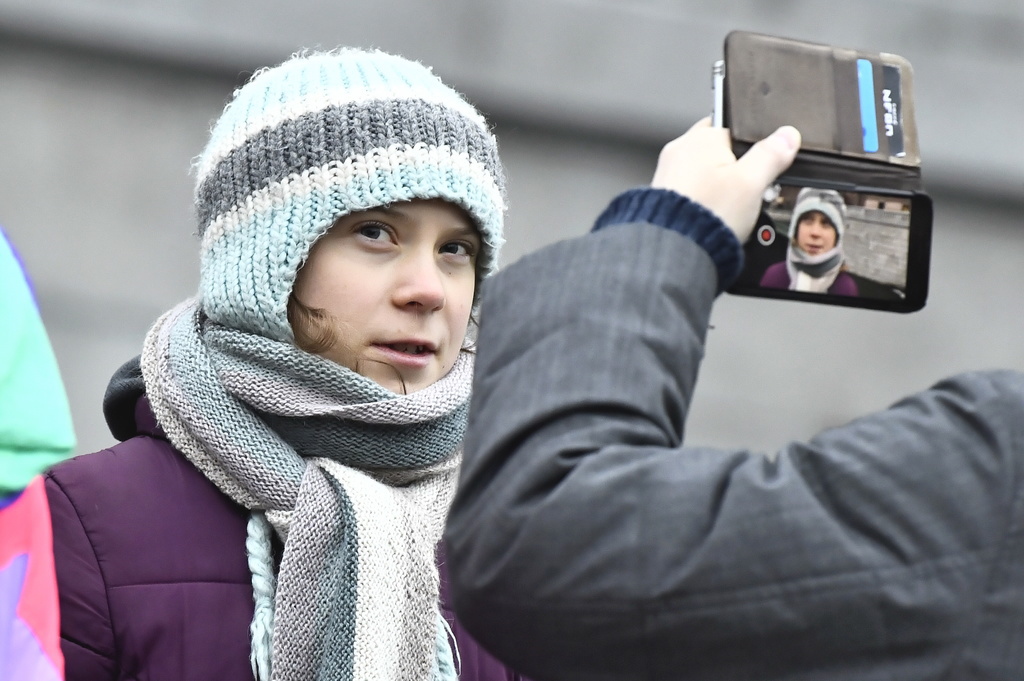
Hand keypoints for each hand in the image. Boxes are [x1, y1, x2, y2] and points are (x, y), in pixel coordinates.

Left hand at [650, 118, 800, 242]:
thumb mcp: (752, 182)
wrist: (674, 249)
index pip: (734, 127)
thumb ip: (771, 155)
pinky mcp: (664, 196)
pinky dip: (704, 202)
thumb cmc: (707, 214)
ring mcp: (668, 173)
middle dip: (735, 169)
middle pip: (719, 151)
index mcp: (702, 137)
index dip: (753, 145)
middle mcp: (679, 150)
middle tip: (747, 190)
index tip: (761, 163)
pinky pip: (692, 192)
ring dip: (719, 188)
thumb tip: (787, 136)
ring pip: (705, 174)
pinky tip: (712, 216)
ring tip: (730, 208)